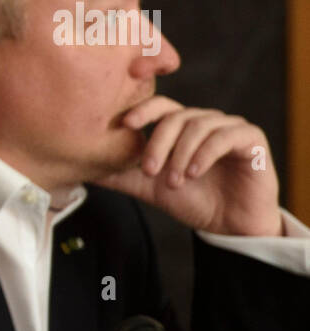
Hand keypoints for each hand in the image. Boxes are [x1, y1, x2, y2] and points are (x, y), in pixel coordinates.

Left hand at [96, 96, 281, 236]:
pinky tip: (194, 173)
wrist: (229, 225)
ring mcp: (228, 127)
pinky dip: (205, 153)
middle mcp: (204, 121)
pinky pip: (226, 135)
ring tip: (174, 181)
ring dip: (181, 154)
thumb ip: (119, 174)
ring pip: (199, 125)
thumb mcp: (148, 187)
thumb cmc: (191, 200)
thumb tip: (80, 168)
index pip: (160, 105)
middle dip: (157, 143)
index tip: (124, 124)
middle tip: (148, 171)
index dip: (142, 109)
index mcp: (180, 126)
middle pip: (176, 116)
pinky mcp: (251, 140)